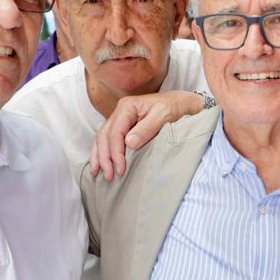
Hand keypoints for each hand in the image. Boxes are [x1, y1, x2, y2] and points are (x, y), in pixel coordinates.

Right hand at [88, 90, 204, 179]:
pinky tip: (99, 164)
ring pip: (102, 138)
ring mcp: (120, 118)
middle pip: (104, 136)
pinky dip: (102, 152)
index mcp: (127, 107)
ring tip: (97, 173)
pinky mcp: (123, 126)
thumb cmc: (174, 108)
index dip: (116, 153)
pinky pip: (107, 139)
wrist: (182, 103)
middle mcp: (120, 111)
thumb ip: (146, 129)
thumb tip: (129, 143)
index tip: (120, 169)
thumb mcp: (163, 116)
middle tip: (109, 176)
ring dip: (98, 156)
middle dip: (104, 158)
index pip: (115, 132)